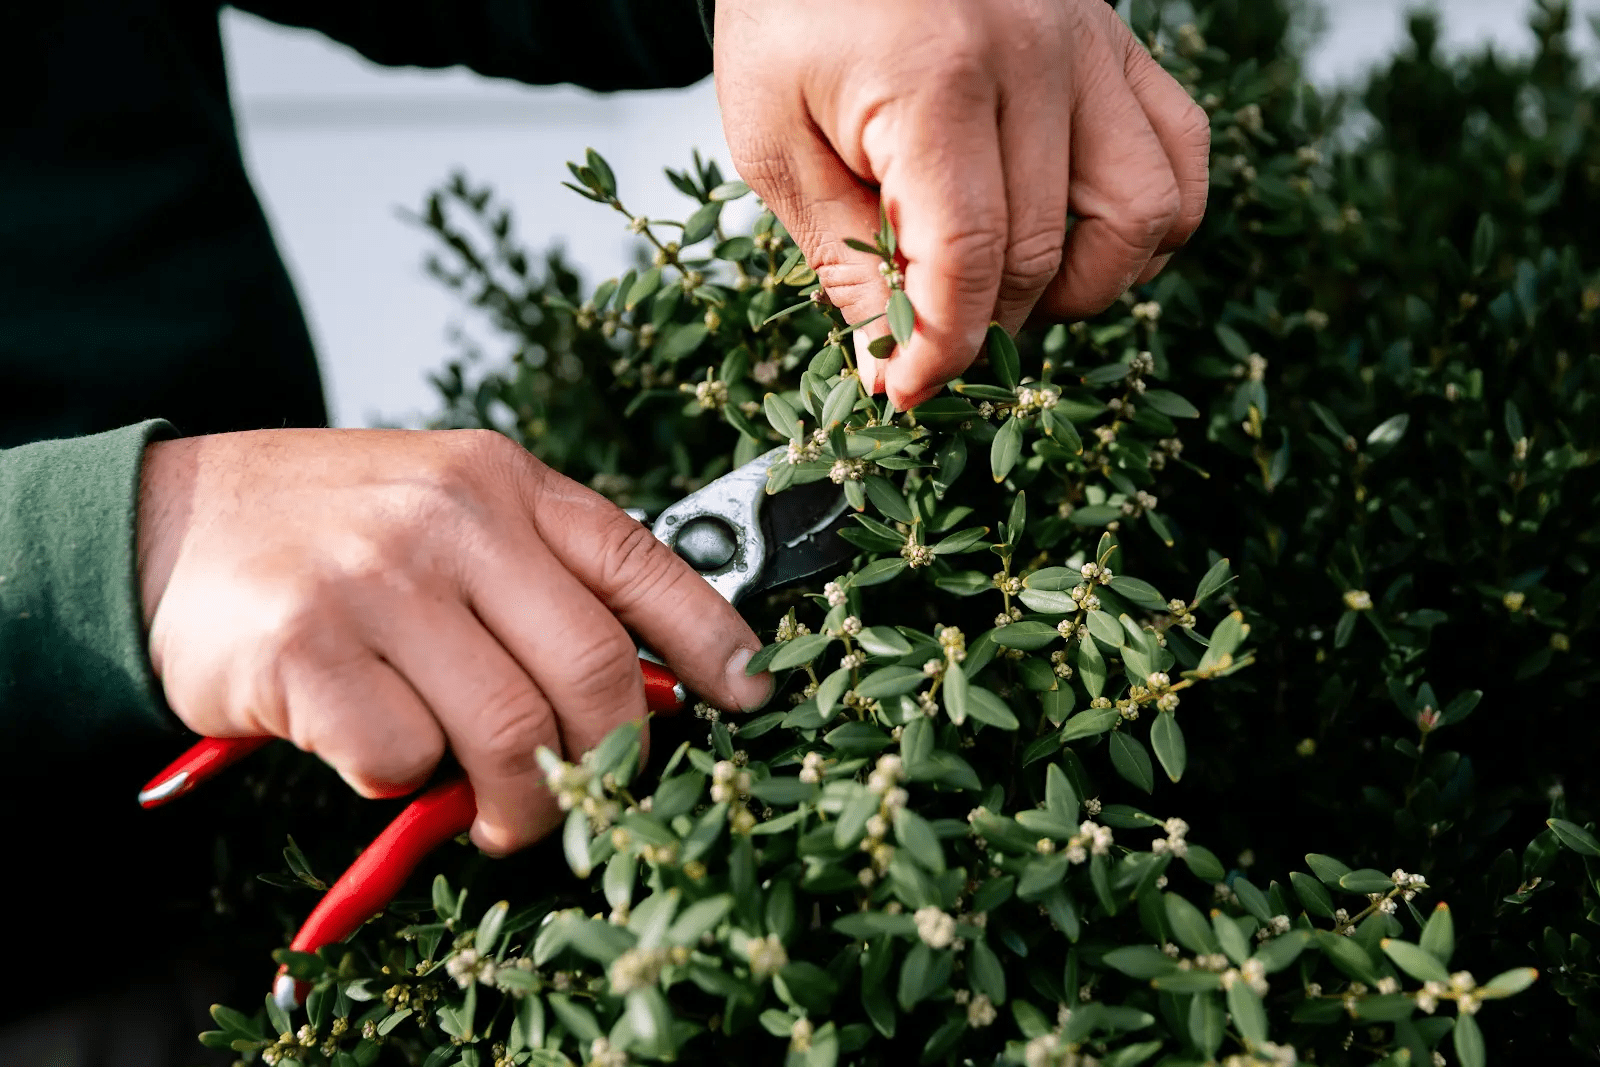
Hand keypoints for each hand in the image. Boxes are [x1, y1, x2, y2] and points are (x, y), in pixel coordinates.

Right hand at [136, 429, 770, 853]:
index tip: (753, 694)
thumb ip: (539, 582)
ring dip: (514, 802)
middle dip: (606, 764)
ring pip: (510, 734)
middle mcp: (454, 519)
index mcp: (506, 484)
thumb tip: (647, 689)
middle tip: (583, 799)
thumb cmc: (332, 532)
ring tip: (493, 812)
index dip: (714, 640)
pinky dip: (403, 782)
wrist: (166, 522)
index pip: (644, 564)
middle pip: (594, 672)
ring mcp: (380, 579)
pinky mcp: (307, 648)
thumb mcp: (450, 514)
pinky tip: (378, 752)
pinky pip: (402, 758)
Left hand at [715, 0, 1208, 408]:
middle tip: (932, 336)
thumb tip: (893, 358)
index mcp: (937, 80)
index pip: (967, 259)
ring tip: (1013, 289)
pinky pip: (1179, 151)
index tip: (906, 389)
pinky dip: (1150, 220)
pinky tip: (1080, 238)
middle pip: (1043, 250)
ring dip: (1088, 284)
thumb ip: (839, 251)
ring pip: (1147, 212)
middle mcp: (1034, 57)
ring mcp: (1090, 45)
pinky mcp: (1117, 41)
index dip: (940, 348)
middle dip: (986, 324)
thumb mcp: (772, 136)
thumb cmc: (793, 8)